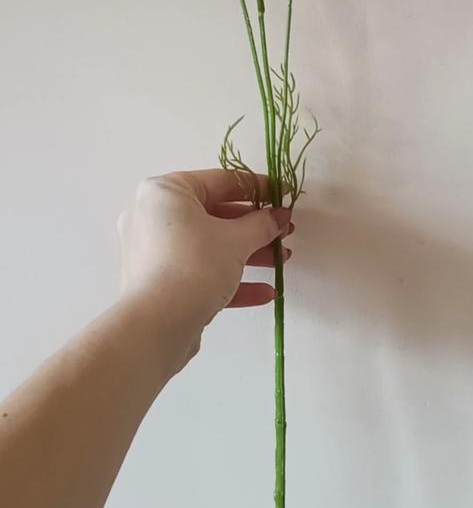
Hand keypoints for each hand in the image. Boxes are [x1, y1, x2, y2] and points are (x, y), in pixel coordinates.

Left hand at [117, 169, 291, 373]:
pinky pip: (198, 271)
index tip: (283, 195)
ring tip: (281, 260)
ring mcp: (154, 251)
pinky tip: (264, 292)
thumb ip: (262, 224)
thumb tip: (280, 216)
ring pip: (208, 245)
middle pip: (214, 214)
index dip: (257, 187)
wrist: (156, 327)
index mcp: (166, 192)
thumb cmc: (193, 266)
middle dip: (254, 227)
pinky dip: (228, 278)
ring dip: (247, 253)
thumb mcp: (236, 240)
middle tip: (284, 232)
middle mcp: (154, 216)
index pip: (220, 181)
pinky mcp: (159, 282)